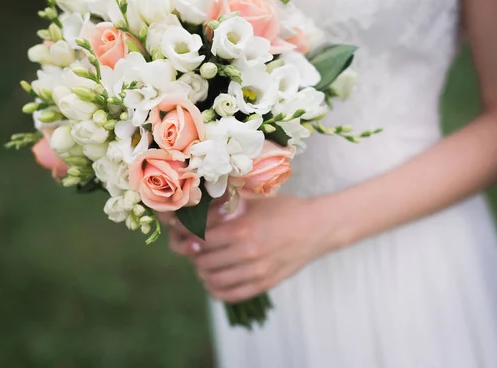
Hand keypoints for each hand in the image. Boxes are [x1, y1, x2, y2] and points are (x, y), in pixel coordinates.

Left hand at [166, 195, 337, 302]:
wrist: (317, 227)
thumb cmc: (283, 209)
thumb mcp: (253, 201)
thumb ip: (224, 207)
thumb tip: (192, 212)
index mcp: (242, 229)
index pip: (198, 237)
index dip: (182, 234)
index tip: (179, 231)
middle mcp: (248, 253)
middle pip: (202, 260)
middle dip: (191, 253)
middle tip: (191, 246)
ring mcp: (257, 272)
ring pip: (213, 280)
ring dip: (202, 272)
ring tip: (203, 263)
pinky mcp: (265, 284)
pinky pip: (230, 295)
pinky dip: (215, 290)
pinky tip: (214, 280)